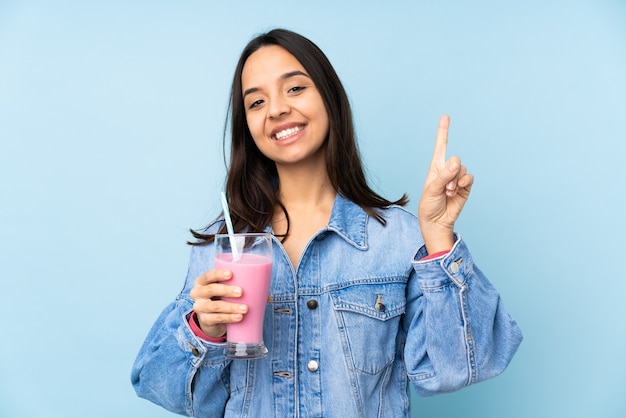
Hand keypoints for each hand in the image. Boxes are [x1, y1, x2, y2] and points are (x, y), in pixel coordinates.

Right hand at [189, 269, 246, 337]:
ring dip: (231, 307)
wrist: (212, 319)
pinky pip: (217, 318)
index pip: (208, 275)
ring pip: (215, 306)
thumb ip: (244, 289)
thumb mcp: (227, 291)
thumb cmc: (222, 298)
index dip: (218, 274)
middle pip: (210, 289)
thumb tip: (268, 296)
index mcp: (203, 281)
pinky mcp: (204, 320)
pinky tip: (239, 317)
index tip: (231, 274)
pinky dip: (229, 317)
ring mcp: (199, 307)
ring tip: (245, 308)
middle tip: (241, 292)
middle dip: (226, 290)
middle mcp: (198, 293)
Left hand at [418, 115, 473, 253]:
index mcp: (435, 168)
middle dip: (451, 172)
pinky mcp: (466, 187)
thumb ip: (443, 176)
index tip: (446, 117)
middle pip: (455, 159)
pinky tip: (457, 191)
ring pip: (462, 169)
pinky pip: (469, 177)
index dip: (443, 131)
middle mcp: (447, 171)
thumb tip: (456, 163)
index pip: (440, 146)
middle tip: (444, 187)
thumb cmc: (429, 206)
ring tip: (448, 192)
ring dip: (456, 181)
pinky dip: (464, 182)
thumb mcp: (431, 190)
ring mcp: (457, 179)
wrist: (437, 222)